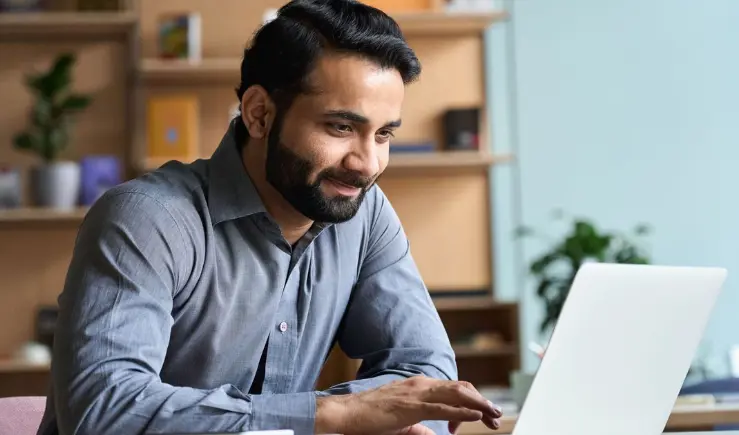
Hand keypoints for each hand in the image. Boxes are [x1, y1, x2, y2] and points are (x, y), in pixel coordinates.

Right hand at [314, 376, 501, 434]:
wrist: (346, 414)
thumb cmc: (369, 419)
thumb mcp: (401, 423)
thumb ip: (419, 427)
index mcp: (418, 386)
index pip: (453, 389)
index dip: (471, 402)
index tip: (479, 418)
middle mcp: (420, 384)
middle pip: (461, 389)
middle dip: (482, 401)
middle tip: (496, 416)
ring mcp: (416, 393)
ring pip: (456, 394)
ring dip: (479, 404)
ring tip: (494, 414)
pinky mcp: (411, 406)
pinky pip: (442, 407)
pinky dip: (462, 411)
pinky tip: (476, 415)